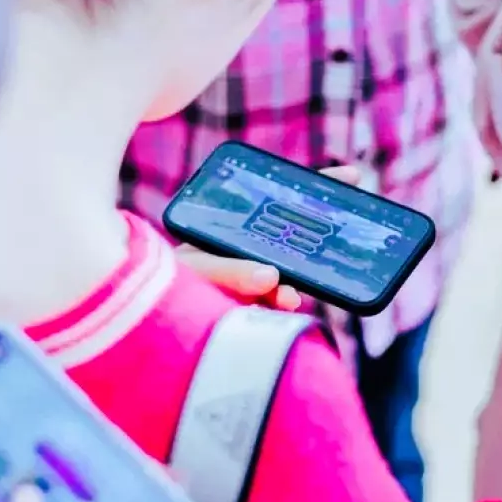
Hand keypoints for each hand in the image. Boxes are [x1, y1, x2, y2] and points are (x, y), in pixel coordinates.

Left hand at [175, 164, 362, 310]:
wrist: (149, 324)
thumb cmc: (165, 283)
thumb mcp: (193, 268)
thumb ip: (228, 270)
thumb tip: (272, 275)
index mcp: (239, 225)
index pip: (283, 199)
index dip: (317, 187)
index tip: (351, 178)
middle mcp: (253, 249)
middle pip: (297, 235)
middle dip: (319, 237)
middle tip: (341, 237)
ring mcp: (258, 280)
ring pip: (293, 274)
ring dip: (295, 284)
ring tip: (286, 296)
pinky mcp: (259, 311)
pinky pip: (281, 303)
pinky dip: (284, 305)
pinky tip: (280, 307)